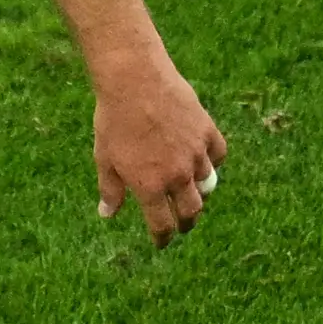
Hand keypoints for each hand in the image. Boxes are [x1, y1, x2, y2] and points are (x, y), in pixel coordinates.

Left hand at [94, 52, 229, 245]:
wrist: (134, 81)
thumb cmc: (113, 120)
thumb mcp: (104, 158)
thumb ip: (110, 190)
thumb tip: (107, 214)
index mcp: (150, 187)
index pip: (163, 225)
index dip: (163, 238)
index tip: (162, 242)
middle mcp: (177, 176)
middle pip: (191, 211)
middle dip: (186, 223)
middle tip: (183, 225)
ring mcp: (195, 154)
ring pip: (207, 185)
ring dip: (200, 193)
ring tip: (193, 193)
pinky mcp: (207, 132)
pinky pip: (217, 156)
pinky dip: (212, 163)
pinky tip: (205, 163)